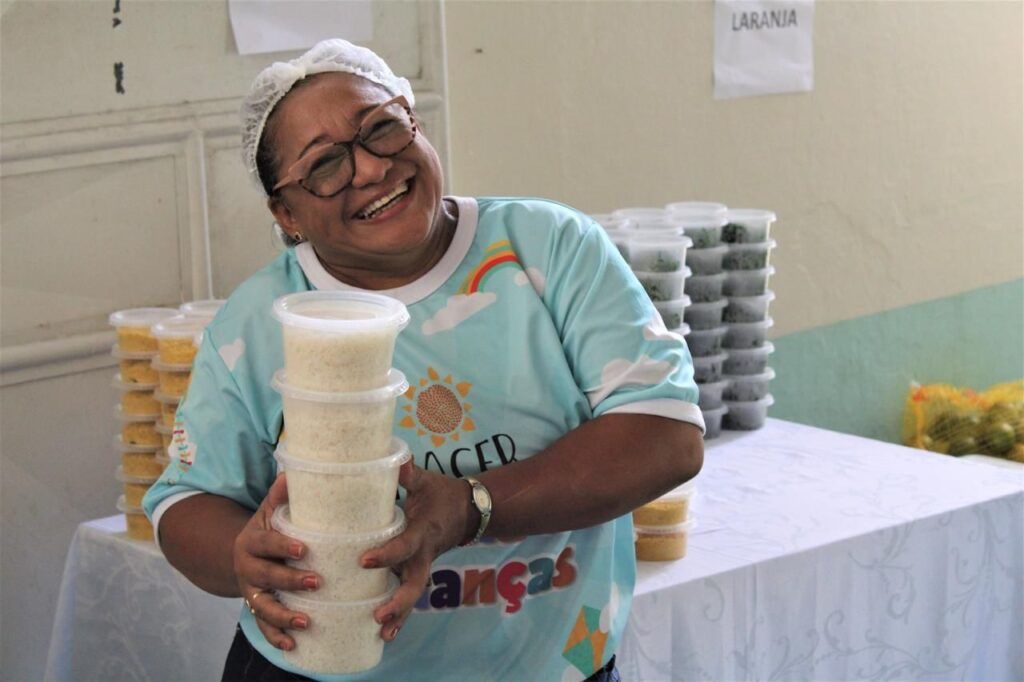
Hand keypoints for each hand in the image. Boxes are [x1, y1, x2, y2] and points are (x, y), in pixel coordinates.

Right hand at [232, 472, 319, 651]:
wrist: (243, 553)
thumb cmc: (268, 528)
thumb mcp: (269, 510)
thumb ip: (281, 495)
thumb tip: (294, 470)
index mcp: (252, 539)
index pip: (266, 542)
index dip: (282, 546)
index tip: (303, 548)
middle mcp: (248, 567)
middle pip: (266, 576)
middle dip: (290, 580)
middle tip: (317, 581)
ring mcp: (251, 590)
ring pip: (263, 606)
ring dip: (283, 615)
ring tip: (306, 620)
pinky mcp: (256, 608)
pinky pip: (263, 626)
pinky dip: (276, 636)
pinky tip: (293, 645)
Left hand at [359, 461, 473, 642]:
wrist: (469, 511)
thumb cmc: (443, 494)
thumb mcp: (428, 481)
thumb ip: (410, 473)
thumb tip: (398, 459)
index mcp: (423, 532)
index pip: (405, 546)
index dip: (387, 555)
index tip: (365, 559)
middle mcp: (424, 554)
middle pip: (414, 584)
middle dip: (398, 602)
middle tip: (378, 615)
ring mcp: (423, 566)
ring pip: (412, 595)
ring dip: (400, 616)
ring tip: (382, 634)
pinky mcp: (419, 571)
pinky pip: (410, 595)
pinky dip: (400, 615)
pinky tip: (385, 633)